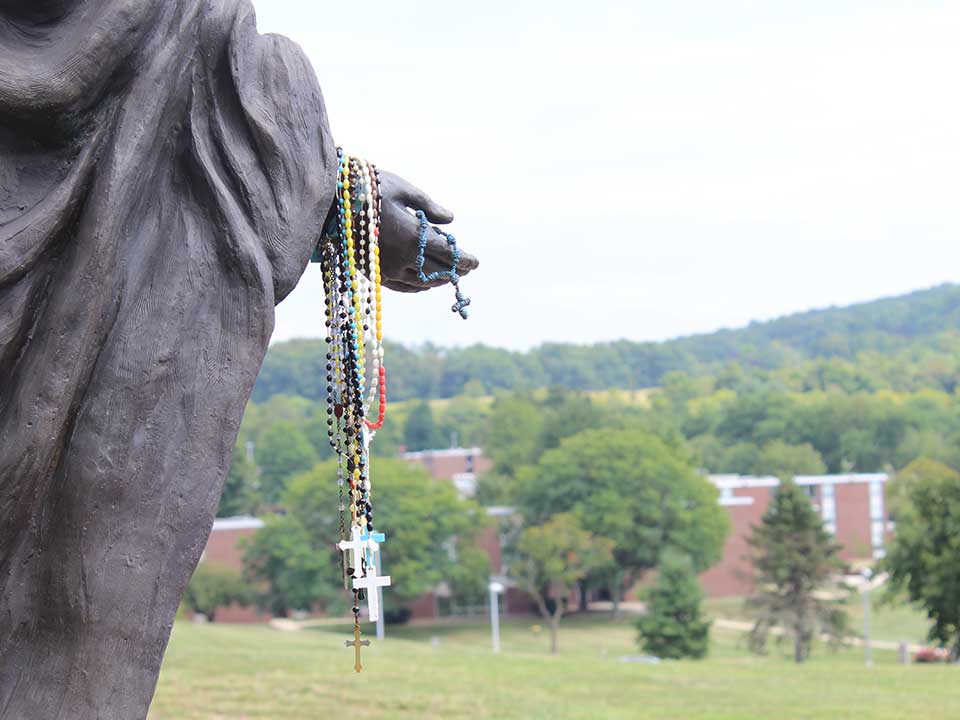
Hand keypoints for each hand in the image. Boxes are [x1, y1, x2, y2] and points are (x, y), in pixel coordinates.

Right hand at [376, 170, 478, 292]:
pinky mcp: (373, 274)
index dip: (464, 260)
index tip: (475, 262)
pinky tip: (424, 282)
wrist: (328, 202)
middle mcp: (403, 259)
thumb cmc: (367, 188)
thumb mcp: (403, 189)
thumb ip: (428, 206)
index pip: (447, 254)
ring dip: (438, 280)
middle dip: (454, 270)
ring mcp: (387, 270)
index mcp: (413, 237)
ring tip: (447, 275)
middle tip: (465, 269)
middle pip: (437, 271)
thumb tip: (449, 220)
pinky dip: (418, 286)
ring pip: (421, 283)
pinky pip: (402, 287)